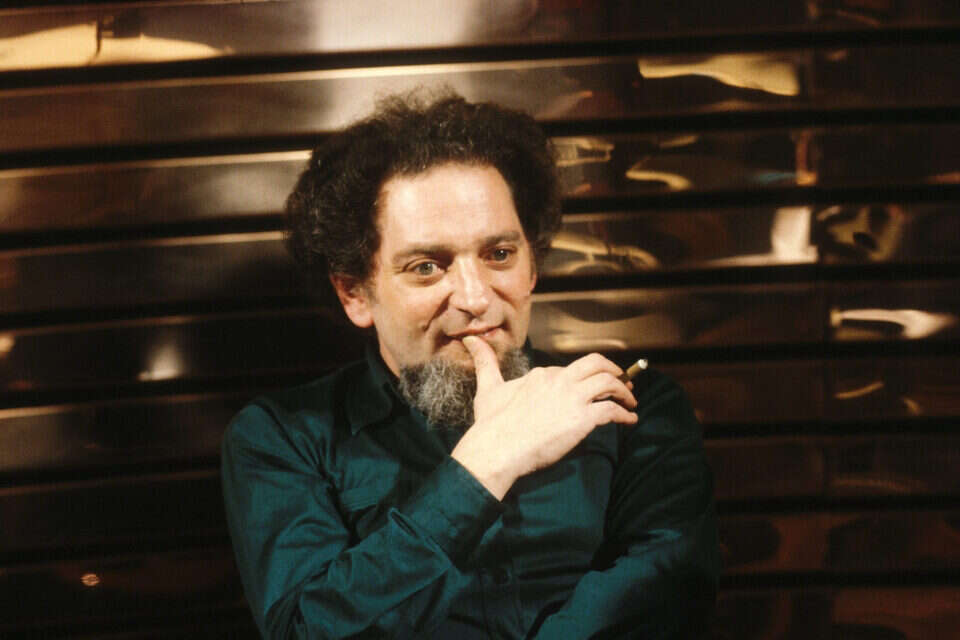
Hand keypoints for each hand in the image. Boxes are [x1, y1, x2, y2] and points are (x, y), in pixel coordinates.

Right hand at [450, 336, 637, 499]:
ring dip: (625, 391)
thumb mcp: (488, 388)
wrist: (496, 447)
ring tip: (631, 401)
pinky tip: (630, 420)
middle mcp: (559, 380)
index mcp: (542, 374)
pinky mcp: (582, 419)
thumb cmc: (491, 423)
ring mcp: (572, 398)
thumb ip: (484, 363)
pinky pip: (612, 411)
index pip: (571, 369)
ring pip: (609, 383)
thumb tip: (470, 340)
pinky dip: (625, 414)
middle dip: (614, 371)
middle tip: (623, 382)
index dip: (585, 376)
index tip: (592, 385)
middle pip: (597, 365)